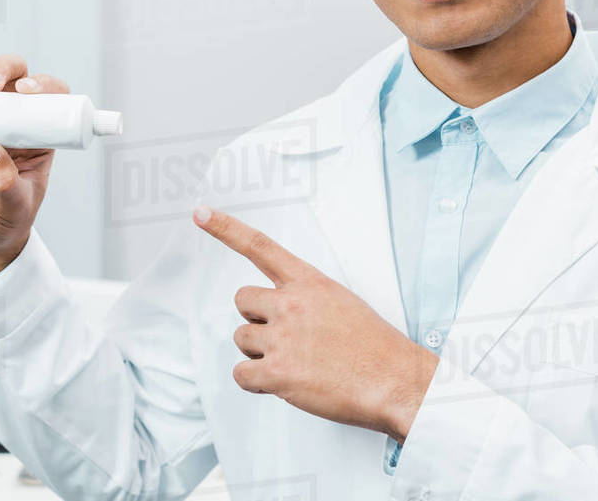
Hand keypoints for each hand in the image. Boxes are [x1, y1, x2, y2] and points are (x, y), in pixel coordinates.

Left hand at [192, 205, 438, 440]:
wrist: (396, 382)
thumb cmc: (375, 348)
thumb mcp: (342, 303)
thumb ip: (307, 300)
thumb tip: (282, 315)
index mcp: (310, 282)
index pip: (260, 246)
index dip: (226, 228)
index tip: (200, 213)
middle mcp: (292, 303)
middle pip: (242, 301)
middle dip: (257, 319)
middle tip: (286, 338)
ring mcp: (283, 338)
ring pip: (242, 338)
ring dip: (259, 354)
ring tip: (296, 364)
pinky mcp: (278, 373)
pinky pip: (241, 374)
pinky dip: (256, 383)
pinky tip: (282, 385)